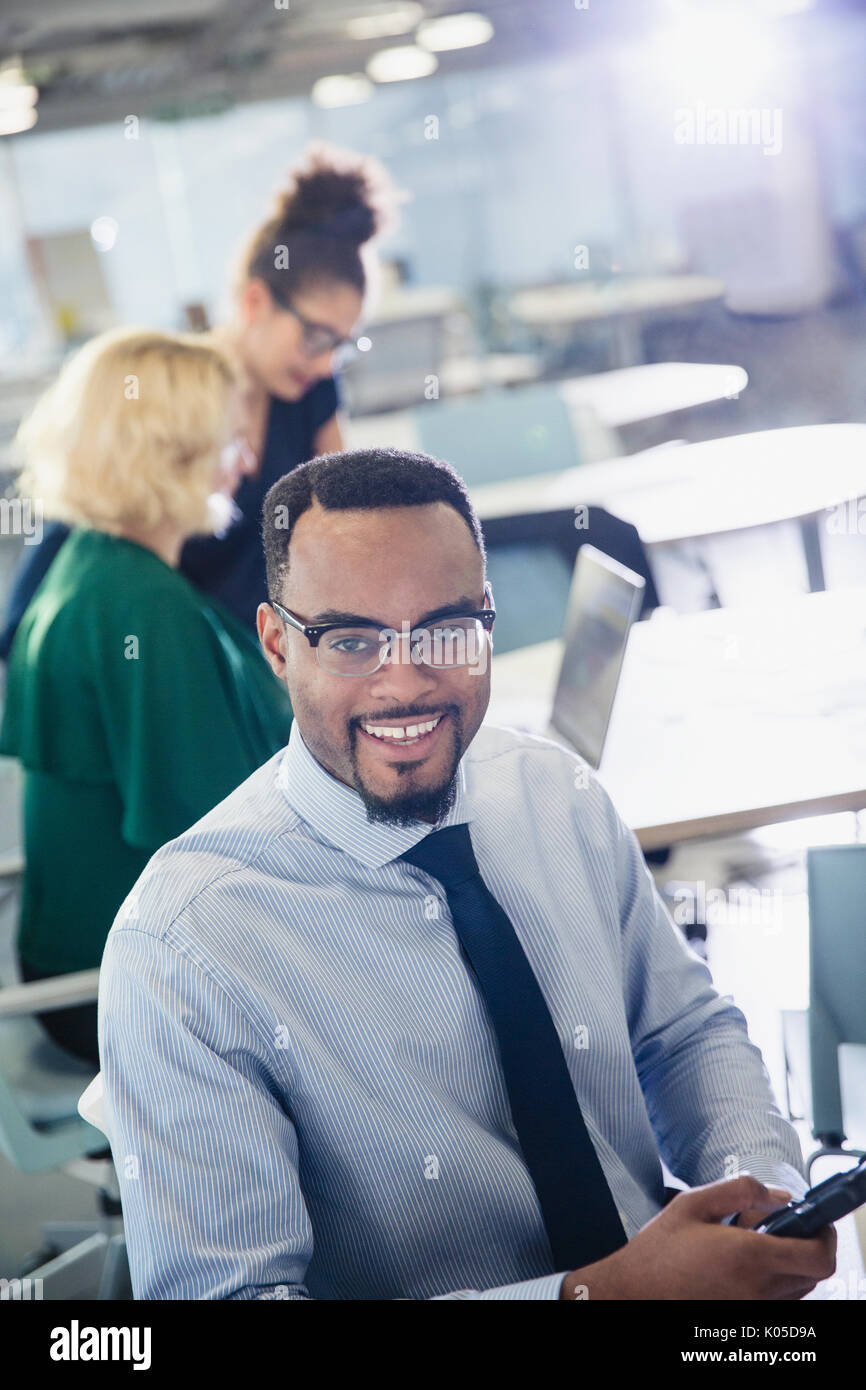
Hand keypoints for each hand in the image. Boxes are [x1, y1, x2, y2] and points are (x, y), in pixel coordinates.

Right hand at [560, 1176, 836, 1299]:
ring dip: (792, 1262)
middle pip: (815, 1272)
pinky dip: (777, 1279)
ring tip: (754, 1243)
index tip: (816, 1220)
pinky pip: (781, 1299)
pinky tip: (745, 1263)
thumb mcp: (694, 1203)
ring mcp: (755, 1309)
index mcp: (749, 1258)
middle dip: (808, 1243)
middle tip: (780, 1224)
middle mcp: (759, 1290)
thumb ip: (740, 1190)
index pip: (817, 1256)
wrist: (635, 1293)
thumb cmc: (659, 1250)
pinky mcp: (747, 1318)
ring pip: (800, 1287)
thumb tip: (778, 1195)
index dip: (826, 1235)